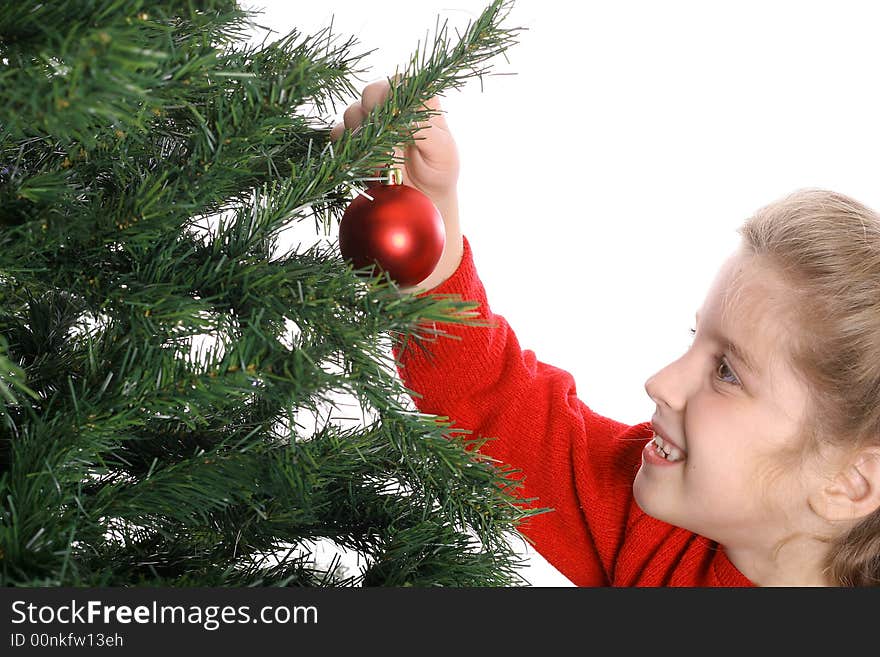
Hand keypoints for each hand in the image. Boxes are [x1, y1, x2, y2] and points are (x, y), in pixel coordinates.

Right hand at [330, 76, 463, 293]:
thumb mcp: (442, 152)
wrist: (420, 201)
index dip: (394, 99)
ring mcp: (369, 121)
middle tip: (387, 146)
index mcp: (417, 99)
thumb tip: (399, 115)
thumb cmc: (439, 172)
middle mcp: (391, 105)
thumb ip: (424, 128)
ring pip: (353, 112)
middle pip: (372, 92)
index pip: (399, 82)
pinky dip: (347, 149)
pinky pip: (337, 133)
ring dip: (364, 138)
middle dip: (377, 119)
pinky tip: (364, 166)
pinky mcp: (351, 139)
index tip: (397, 124)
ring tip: (381, 163)